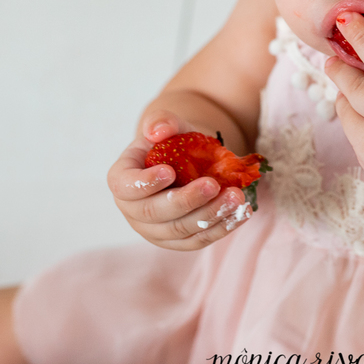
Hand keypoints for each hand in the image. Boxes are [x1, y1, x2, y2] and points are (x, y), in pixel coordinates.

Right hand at [107, 112, 251, 250]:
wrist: (186, 159)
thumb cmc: (171, 141)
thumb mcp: (167, 124)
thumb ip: (161, 121)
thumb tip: (158, 131)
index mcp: (122, 179)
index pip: (126, 187)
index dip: (145, 183)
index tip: (170, 171)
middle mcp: (133, 210)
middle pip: (155, 214)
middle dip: (186, 201)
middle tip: (214, 185)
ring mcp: (154, 230)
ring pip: (179, 231)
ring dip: (210, 216)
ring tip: (235, 197)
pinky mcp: (178, 241)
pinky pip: (198, 240)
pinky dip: (221, 228)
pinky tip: (241, 213)